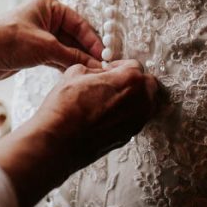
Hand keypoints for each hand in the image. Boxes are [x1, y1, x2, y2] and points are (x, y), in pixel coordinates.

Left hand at [0, 0, 103, 81]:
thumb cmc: (6, 40)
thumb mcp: (45, 47)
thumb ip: (72, 56)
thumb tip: (96, 67)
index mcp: (50, 6)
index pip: (80, 23)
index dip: (93, 41)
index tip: (106, 57)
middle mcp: (46, 19)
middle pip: (75, 37)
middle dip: (87, 52)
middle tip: (104, 70)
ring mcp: (40, 36)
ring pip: (66, 49)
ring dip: (77, 61)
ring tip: (94, 76)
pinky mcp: (33, 52)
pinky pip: (56, 59)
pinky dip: (66, 67)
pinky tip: (76, 77)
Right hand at [32, 60, 160, 172]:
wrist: (57, 140)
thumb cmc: (65, 108)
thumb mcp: (75, 73)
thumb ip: (94, 70)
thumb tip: (99, 74)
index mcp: (130, 80)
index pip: (135, 65)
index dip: (120, 65)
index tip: (109, 70)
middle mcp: (139, 102)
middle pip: (148, 85)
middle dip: (134, 81)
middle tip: (115, 82)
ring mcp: (136, 122)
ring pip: (147, 104)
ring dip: (135, 98)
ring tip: (112, 99)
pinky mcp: (128, 137)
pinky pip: (136, 120)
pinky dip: (127, 114)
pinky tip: (108, 114)